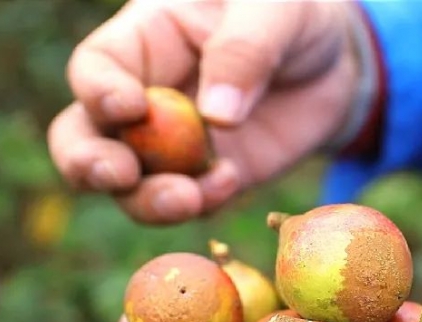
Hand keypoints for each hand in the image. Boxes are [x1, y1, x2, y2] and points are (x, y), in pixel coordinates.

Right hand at [48, 0, 362, 224]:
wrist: (337, 62)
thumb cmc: (293, 13)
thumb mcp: (276, 9)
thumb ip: (245, 50)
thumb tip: (217, 115)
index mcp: (145, 40)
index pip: (96, 68)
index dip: (99, 91)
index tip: (131, 108)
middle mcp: (145, 98)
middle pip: (84, 137)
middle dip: (89, 163)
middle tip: (119, 175)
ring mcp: (172, 146)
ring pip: (128, 186)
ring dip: (146, 200)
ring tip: (185, 198)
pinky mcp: (207, 179)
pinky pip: (189, 202)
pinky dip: (202, 202)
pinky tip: (232, 179)